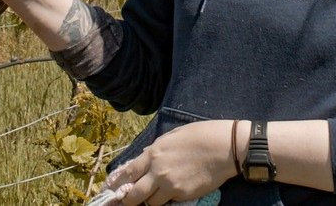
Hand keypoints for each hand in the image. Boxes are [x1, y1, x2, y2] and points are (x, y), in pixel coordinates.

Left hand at [106, 119, 235, 205]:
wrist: (223, 147)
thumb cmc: (201, 136)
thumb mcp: (172, 137)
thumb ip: (156, 150)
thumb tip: (145, 157)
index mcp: (153, 153)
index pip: (128, 173)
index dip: (117, 184)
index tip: (111, 190)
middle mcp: (157, 170)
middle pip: (133, 195)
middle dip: (128, 200)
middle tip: (128, 201)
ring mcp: (169, 184)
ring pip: (151, 202)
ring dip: (152, 200)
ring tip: (158, 194)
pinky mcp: (182, 194)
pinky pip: (169, 202)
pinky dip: (168, 200)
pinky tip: (174, 192)